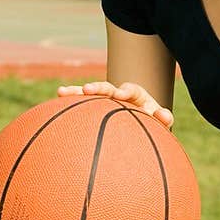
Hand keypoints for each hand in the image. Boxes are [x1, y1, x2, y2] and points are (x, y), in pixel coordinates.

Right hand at [57, 80, 173, 129]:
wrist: (141, 131)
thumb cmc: (152, 125)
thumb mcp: (161, 124)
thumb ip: (164, 119)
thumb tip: (165, 116)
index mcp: (136, 97)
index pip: (132, 90)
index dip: (126, 90)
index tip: (121, 94)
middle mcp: (118, 97)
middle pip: (107, 88)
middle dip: (97, 88)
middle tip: (87, 90)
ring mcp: (104, 104)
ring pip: (89, 96)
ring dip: (77, 93)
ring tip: (62, 92)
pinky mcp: (93, 112)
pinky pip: (80, 108)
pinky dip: (69, 106)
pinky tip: (55, 104)